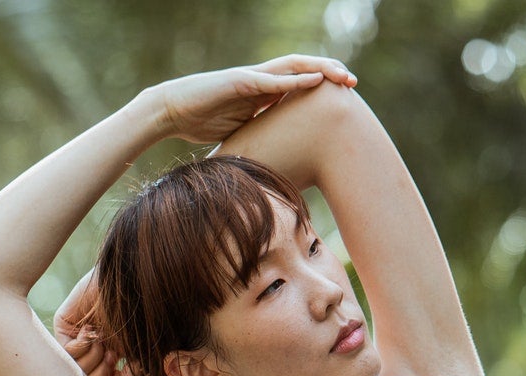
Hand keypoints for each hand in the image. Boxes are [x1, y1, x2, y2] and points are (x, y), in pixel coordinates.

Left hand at [54, 266, 136, 375]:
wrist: (132, 286)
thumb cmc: (141, 320)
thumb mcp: (139, 356)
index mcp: (111, 359)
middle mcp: (92, 351)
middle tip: (111, 360)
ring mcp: (76, 338)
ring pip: (73, 371)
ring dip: (93, 359)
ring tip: (103, 343)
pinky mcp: (63, 326)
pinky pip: (64, 353)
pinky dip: (81, 346)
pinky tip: (90, 333)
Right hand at [153, 55, 356, 144]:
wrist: (171, 112)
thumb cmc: (201, 122)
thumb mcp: (241, 133)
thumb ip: (259, 135)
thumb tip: (276, 158)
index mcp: (263, 93)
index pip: (299, 85)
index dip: (323, 88)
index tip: (345, 99)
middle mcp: (261, 81)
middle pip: (303, 71)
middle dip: (330, 74)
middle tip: (353, 83)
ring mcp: (251, 78)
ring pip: (293, 68)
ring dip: (320, 70)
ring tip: (342, 76)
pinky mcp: (239, 81)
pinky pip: (272, 79)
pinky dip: (294, 80)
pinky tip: (313, 80)